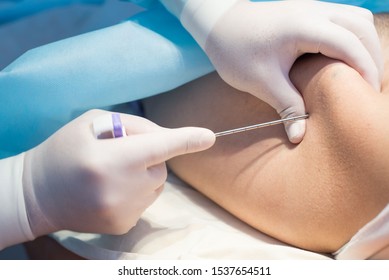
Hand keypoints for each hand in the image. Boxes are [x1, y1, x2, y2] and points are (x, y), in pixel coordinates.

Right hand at [22, 110, 214, 236]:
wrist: (37, 193)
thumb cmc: (64, 151)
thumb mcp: (92, 123)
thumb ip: (132, 126)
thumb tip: (165, 137)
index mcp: (109, 159)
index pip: (157, 147)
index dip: (185, 140)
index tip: (209, 137)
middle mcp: (120, 189)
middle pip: (160, 167)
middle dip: (150, 157)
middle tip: (121, 154)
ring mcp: (123, 212)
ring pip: (156, 185)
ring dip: (144, 175)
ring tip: (113, 173)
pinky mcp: (124, 225)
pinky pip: (146, 201)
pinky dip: (136, 192)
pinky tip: (110, 190)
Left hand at [180, 0, 382, 142]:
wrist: (219, 26)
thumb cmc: (236, 51)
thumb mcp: (261, 83)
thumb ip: (287, 107)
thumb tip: (300, 135)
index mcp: (303, 26)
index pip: (350, 44)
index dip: (366, 69)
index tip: (367, 95)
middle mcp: (314, 10)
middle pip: (362, 27)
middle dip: (372, 57)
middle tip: (368, 88)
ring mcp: (312, 6)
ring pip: (357, 18)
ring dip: (365, 44)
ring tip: (360, 74)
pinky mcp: (308, 9)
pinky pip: (344, 17)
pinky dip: (352, 36)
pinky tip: (344, 58)